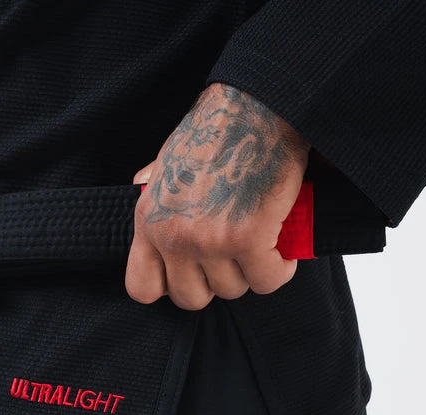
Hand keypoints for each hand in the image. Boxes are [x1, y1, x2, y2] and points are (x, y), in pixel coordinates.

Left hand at [126, 82, 310, 310]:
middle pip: (191, 298)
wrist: (256, 105)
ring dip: (251, 273)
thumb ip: (155, 187)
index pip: (143, 287)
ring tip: (260, 245)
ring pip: (233, 290)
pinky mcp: (248, 239)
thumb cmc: (217, 130)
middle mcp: (173, 235)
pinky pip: (266, 280)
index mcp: (149, 219)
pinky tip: (283, 250)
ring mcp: (209, 241)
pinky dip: (280, 269)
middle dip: (216, 282)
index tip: (192, 274)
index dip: (170, 288)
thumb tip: (142, 184)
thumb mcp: (168, 161)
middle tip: (233, 260)